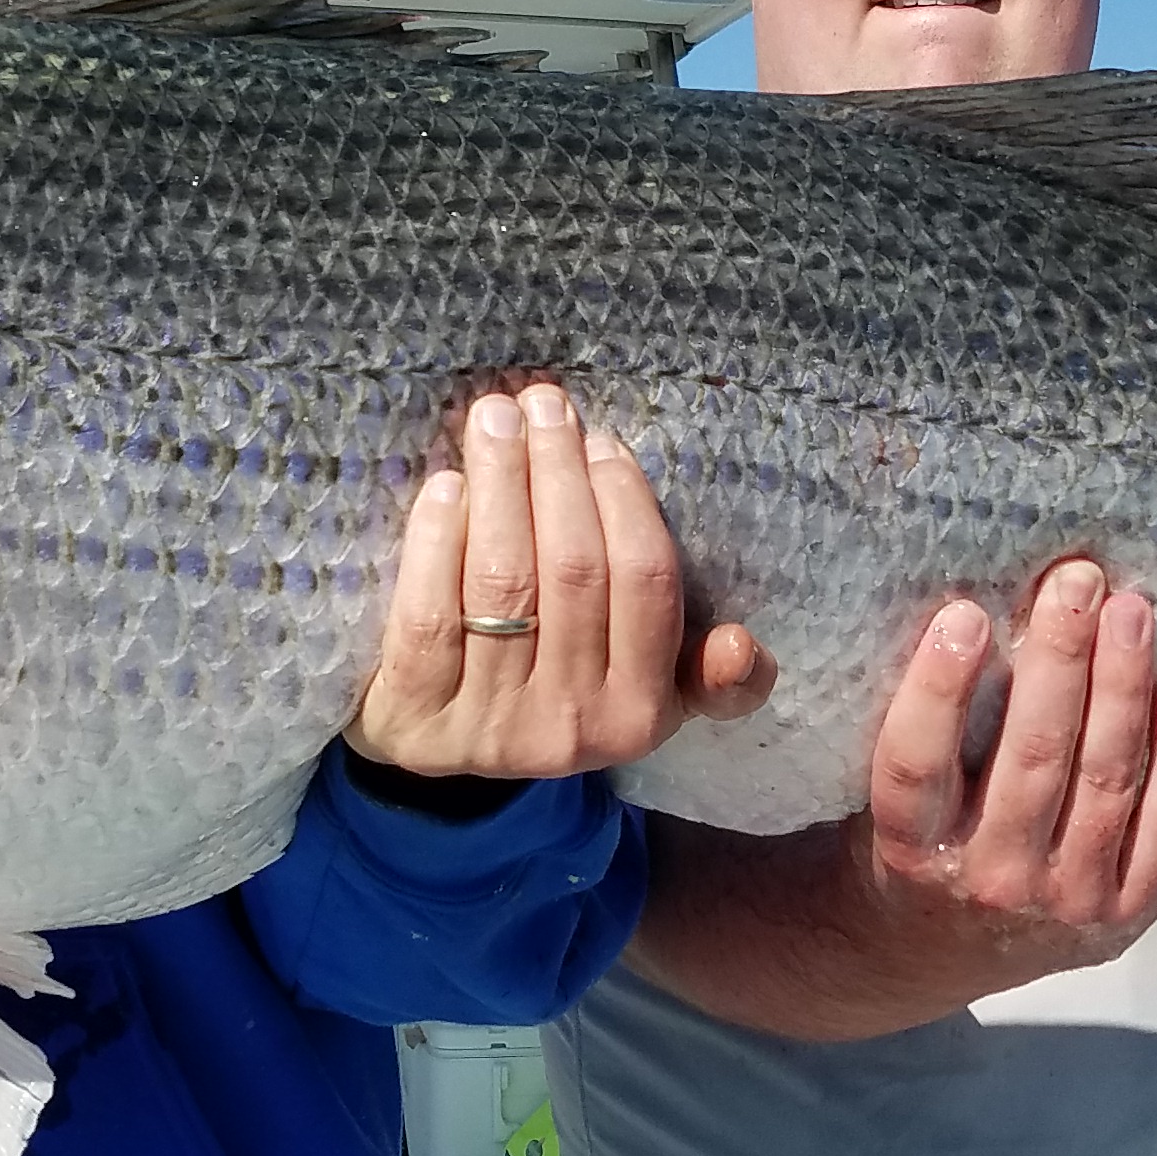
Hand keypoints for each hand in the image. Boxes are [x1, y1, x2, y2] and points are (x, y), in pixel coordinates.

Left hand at [345, 383, 770, 781]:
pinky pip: (431, 615)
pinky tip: (448, 486)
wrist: (441, 750)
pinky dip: (438, 541)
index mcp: (640, 714)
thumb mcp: (644, 693)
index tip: (601, 439)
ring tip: (497, 418)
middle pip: (574, 572)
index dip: (625, 500)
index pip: (646, 585)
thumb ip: (705, 674)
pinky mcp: (417, 718)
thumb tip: (738, 645)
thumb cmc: (556, 687)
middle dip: (559, 472)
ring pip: (503, 583)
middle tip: (544, 405)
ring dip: (502, 484)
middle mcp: (570, 727)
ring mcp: (490, 726)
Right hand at [854, 558, 1156, 943]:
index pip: (916, 764)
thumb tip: (978, 614)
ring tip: (1131, 611)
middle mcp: (990, 880)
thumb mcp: (889, 802)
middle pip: (1032, 758)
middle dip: (1059, 660)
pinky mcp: (1129, 911)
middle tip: (1075, 581)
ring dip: (1122, 686)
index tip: (964, 616)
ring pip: (1105, 780)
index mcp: (912, 848)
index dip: (938, 691)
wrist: (939, 958)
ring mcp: (1067, 901)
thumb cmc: (916, 845)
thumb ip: (928, 735)